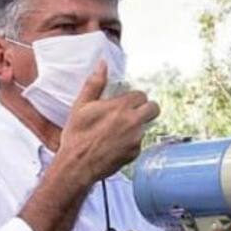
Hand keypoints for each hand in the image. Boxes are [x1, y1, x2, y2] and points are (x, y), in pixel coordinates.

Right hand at [58, 62, 159, 182]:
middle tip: (131, 113)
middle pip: (153, 108)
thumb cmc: (77, 136)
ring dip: (137, 126)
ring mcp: (136, 139)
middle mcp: (133, 122)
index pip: (141, 94)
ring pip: (146, 126)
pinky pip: (139, 143)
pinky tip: (116, 144)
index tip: (124, 102)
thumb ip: (95, 84)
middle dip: (145, 108)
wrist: (77, 165)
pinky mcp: (135, 153)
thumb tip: (102, 65)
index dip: (133, 98)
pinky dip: (131, 142)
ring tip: (118, 131)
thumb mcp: (81, 106)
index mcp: (121, 107)